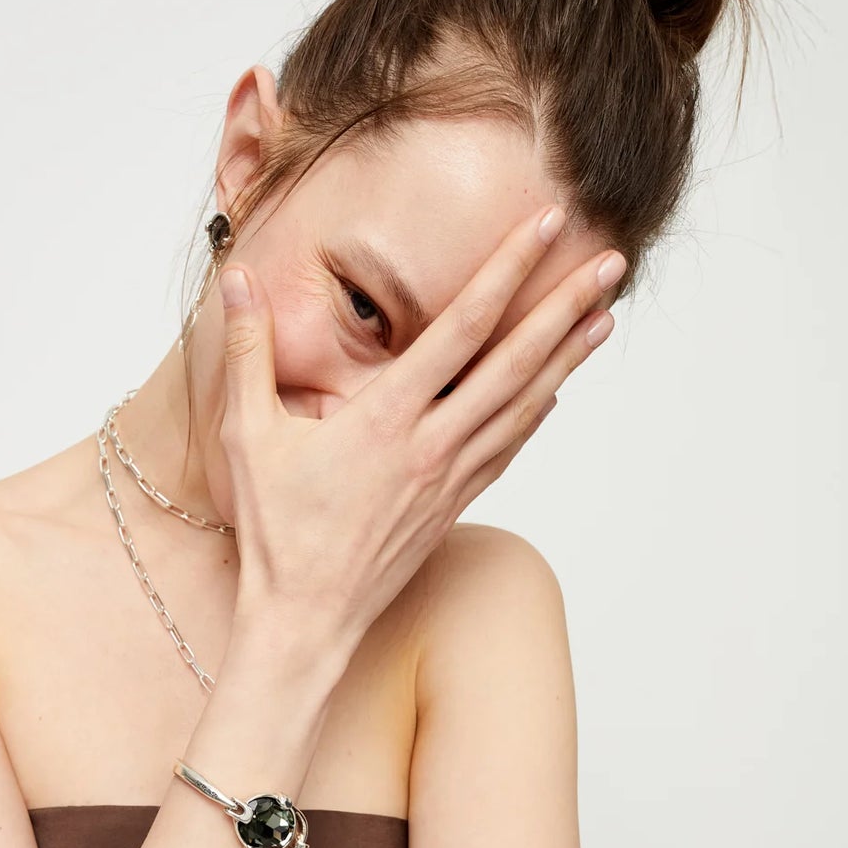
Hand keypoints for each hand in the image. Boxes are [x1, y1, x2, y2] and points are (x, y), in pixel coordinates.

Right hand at [217, 205, 621, 647]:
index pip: (460, 327)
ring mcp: (448, 480)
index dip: (507, 270)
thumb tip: (236, 278)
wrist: (306, 621)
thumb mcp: (246, 436)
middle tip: (610, 263)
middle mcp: (430, 446)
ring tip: (603, 316)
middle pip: (514, 363)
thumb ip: (249, 351)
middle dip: (564, 307)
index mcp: (385, 418)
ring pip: (522, 406)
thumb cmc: (275, 532)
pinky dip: (535, 415)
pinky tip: (555, 392)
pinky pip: (505, 450)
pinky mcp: (451, 508)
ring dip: (566, 359)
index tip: (544, 226)